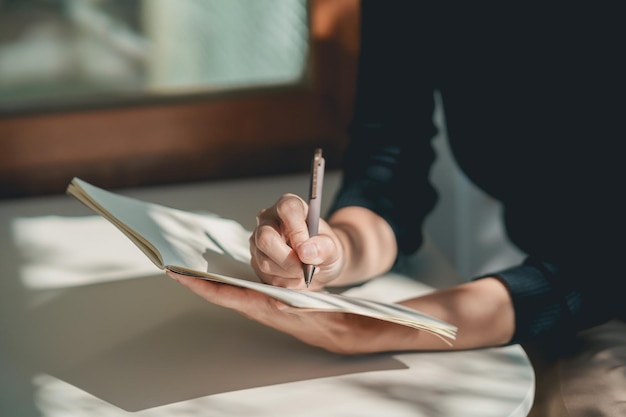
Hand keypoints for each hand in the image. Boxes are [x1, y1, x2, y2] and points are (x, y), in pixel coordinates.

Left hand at [167, 271, 442, 353]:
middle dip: (200, 281)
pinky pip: (244, 292)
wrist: (355, 335)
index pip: (236, 296)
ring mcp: (268, 309)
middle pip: (226, 294)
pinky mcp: (272, 304)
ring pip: (233, 293)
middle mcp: (269, 310)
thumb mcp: (351, 297)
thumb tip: (311, 251)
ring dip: (212, 282)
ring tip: (189, 268)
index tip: (180, 274)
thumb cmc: (349, 318)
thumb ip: (332, 267)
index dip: (207, 286)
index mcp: (280, 308)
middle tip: (173, 266)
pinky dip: (228, 284)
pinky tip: (219, 275)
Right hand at [250, 193, 344, 289]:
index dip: (297, 231)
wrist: (320, 264)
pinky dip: (283, 283)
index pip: (287, 209)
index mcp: (289, 206)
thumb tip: (306, 252)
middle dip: (287, 260)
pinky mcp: (255, 260)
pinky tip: (294, 277)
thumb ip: (324, 247)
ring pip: (264, 261)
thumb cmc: (324, 249)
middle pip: (266, 238)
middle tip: (305, 269)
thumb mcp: (333, 247)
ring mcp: (258, 240)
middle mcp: (269, 220)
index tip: (307, 249)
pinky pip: (264, 277)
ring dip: (288, 274)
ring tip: (304, 272)